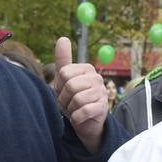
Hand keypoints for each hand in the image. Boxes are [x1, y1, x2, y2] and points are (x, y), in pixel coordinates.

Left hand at [52, 38, 108, 153]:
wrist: (84, 123)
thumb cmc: (72, 99)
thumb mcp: (64, 80)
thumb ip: (63, 60)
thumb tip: (62, 38)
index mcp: (86, 68)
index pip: (64, 73)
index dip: (59, 86)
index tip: (63, 92)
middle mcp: (96, 78)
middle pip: (70, 86)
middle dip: (64, 99)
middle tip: (68, 103)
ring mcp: (101, 92)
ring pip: (76, 99)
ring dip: (70, 109)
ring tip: (74, 110)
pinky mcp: (103, 108)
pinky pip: (83, 111)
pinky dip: (76, 118)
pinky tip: (79, 117)